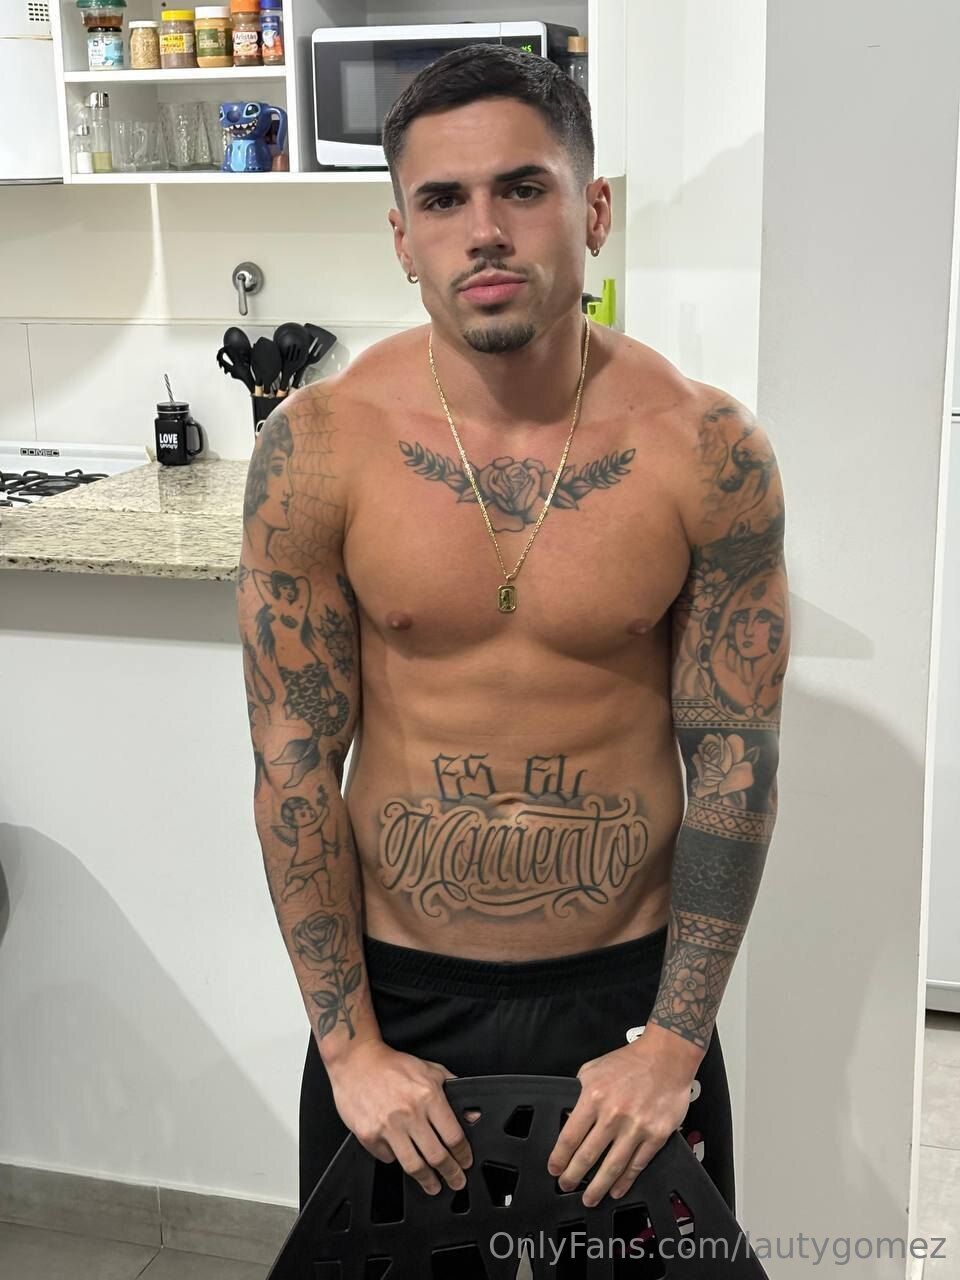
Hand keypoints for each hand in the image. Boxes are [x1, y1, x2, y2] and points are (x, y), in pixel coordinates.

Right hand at [326, 1040, 474, 1195]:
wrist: (356, 1061)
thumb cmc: (393, 1065)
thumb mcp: (430, 1070)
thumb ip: (454, 1090)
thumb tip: (472, 1115)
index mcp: (428, 1095)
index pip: (453, 1136)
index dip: (463, 1154)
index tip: (465, 1162)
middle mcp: (410, 1113)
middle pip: (437, 1156)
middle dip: (451, 1173)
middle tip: (456, 1182)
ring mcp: (388, 1127)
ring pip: (414, 1165)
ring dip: (428, 1181)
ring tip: (434, 1186)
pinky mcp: (369, 1136)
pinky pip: (387, 1158)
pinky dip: (396, 1160)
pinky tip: (401, 1157)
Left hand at [546, 1032, 697, 1207]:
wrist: (667, 1057)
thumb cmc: (631, 1061)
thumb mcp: (593, 1069)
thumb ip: (579, 1092)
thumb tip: (569, 1117)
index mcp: (594, 1096)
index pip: (570, 1136)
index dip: (559, 1158)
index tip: (554, 1169)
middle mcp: (613, 1114)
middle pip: (588, 1155)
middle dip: (574, 1176)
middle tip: (566, 1186)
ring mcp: (636, 1127)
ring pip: (612, 1166)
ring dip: (598, 1186)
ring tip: (589, 1198)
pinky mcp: (655, 1135)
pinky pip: (637, 1164)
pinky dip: (625, 1180)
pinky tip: (617, 1189)